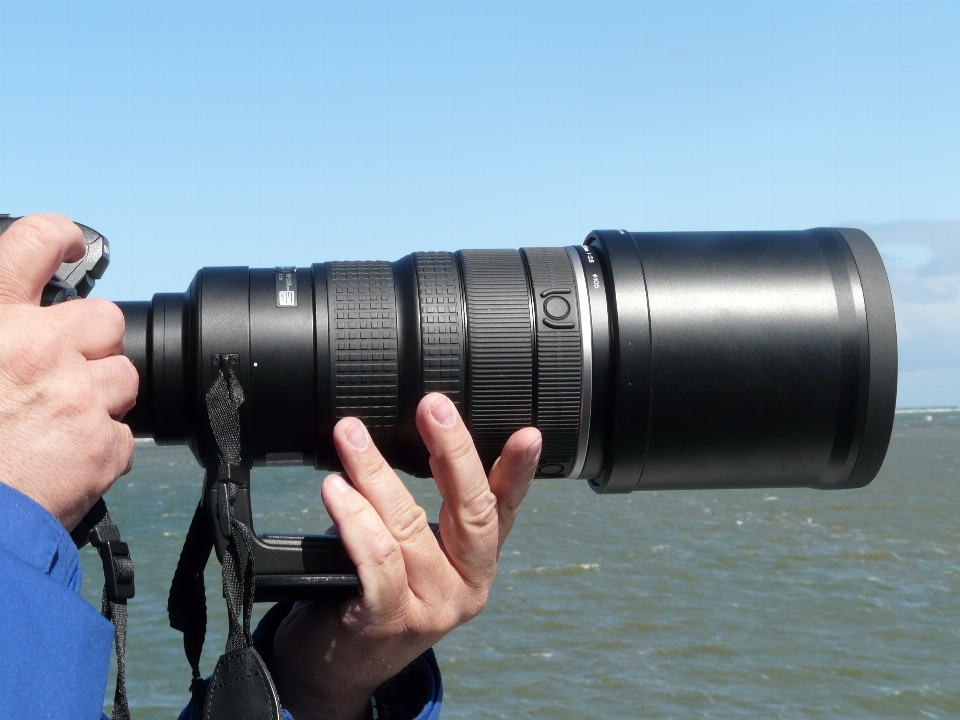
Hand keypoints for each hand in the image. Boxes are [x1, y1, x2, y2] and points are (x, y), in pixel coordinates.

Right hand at [0, 214, 136, 529]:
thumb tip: (14, 325)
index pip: (33, 243)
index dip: (58, 237)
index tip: (69, 245)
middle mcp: (40, 348)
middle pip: (105, 319)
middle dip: (91, 342)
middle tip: (60, 371)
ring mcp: (79, 396)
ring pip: (123, 376)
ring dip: (100, 395)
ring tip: (57, 424)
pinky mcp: (104, 444)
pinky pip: (122, 434)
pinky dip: (101, 447)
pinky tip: (64, 460)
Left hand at [270, 393, 541, 719]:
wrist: (337, 666)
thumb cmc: (376, 593)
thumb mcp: (416, 550)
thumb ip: (430, 509)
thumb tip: (422, 435)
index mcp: (477, 561)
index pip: (504, 508)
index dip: (518, 471)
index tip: (528, 435)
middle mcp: (466, 585)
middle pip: (470, 510)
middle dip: (452, 451)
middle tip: (433, 406)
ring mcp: (431, 607)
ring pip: (408, 527)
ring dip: (375, 475)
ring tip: (351, 438)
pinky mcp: (389, 622)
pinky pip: (375, 561)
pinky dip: (353, 520)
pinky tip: (336, 491)